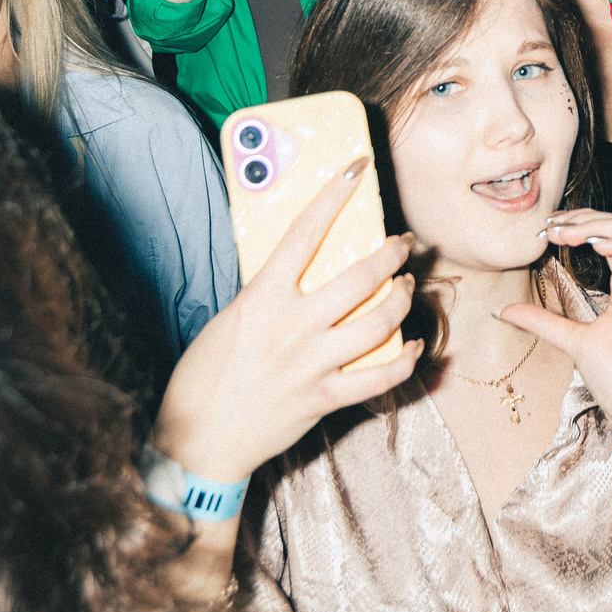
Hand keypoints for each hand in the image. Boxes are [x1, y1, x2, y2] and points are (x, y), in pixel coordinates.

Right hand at [154, 160, 422, 481]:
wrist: (199, 442)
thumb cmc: (204, 380)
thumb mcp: (229, 321)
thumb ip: (267, 297)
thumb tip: (300, 274)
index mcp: (261, 299)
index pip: (305, 232)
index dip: (334, 195)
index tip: (356, 169)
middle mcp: (292, 327)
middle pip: (359, 276)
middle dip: (390, 254)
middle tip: (400, 244)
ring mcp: (312, 365)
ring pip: (378, 322)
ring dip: (401, 298)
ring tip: (406, 287)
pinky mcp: (324, 400)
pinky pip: (380, 378)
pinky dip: (404, 360)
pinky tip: (413, 347)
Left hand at [502, 211, 611, 448]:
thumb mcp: (572, 343)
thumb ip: (541, 321)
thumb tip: (502, 310)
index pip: (607, 239)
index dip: (579, 225)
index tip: (545, 230)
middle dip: (588, 218)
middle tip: (552, 225)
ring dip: (603, 224)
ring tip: (568, 231)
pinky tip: (596, 245)